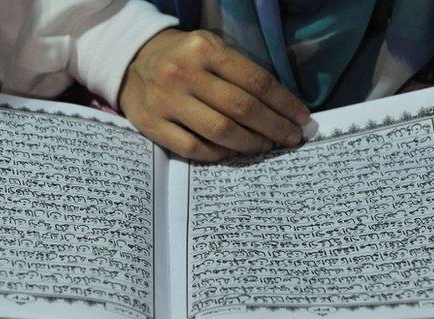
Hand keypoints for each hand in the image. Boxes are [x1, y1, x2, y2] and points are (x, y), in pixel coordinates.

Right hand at [119, 29, 309, 161]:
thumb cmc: (184, 59)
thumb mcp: (211, 49)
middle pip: (241, 108)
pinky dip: (218, 155)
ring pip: (219, 131)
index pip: (256, 80)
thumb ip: (240, 72)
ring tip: (265, 146)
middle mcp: (183, 73)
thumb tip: (281, 107)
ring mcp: (165, 101)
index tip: (301, 118)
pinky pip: (193, 148)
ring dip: (250, 143)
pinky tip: (232, 153)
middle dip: (273, 126)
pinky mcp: (152, 125)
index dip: (284, 103)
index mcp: (204, 49)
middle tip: (290, 138)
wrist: (132, 64)